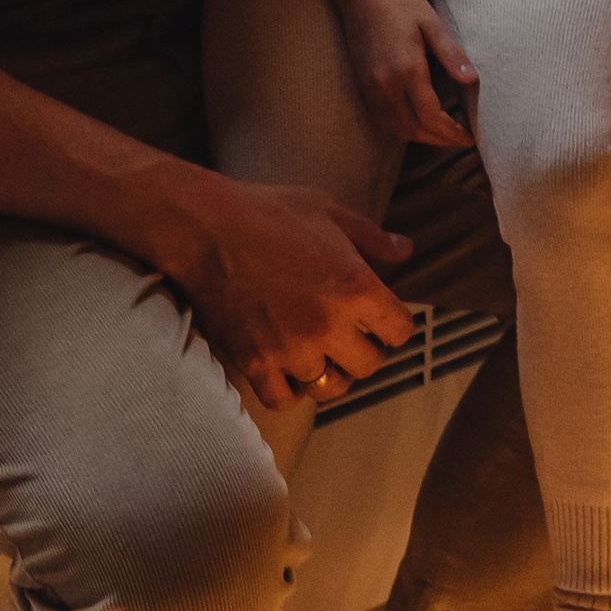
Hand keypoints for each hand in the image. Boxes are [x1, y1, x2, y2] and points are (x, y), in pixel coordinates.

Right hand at [168, 177, 418, 408]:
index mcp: (356, 288)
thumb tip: (405, 249)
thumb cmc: (268, 212)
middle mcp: (329, 326)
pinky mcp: (255, 363)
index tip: (381, 318)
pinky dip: (290, 389)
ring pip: (330, 387)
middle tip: (350, 334)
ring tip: (321, 353)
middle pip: (369, 364)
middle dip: (365, 349)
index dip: (393, 323)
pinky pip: (284, 400)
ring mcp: (291, 349)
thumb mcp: (329, 211)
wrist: (205, 227)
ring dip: (330, 371)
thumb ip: (372, 237)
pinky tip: (289, 369)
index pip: (400, 330)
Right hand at [343, 0, 481, 149]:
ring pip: (398, 129)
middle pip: (414, 130)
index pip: (431, 117)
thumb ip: (452, 54)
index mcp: (406, 70)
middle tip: (462, 138)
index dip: (452, 132)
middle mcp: (385, 85)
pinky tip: (421, 121)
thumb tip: (472, 80)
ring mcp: (370, 88)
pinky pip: (384, 120)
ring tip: (446, 133)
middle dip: (440, 140)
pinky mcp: (363, 87)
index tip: (471, 136)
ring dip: (422, 136)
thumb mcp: (432, 24)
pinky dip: (405, 128)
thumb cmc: (401, 3)